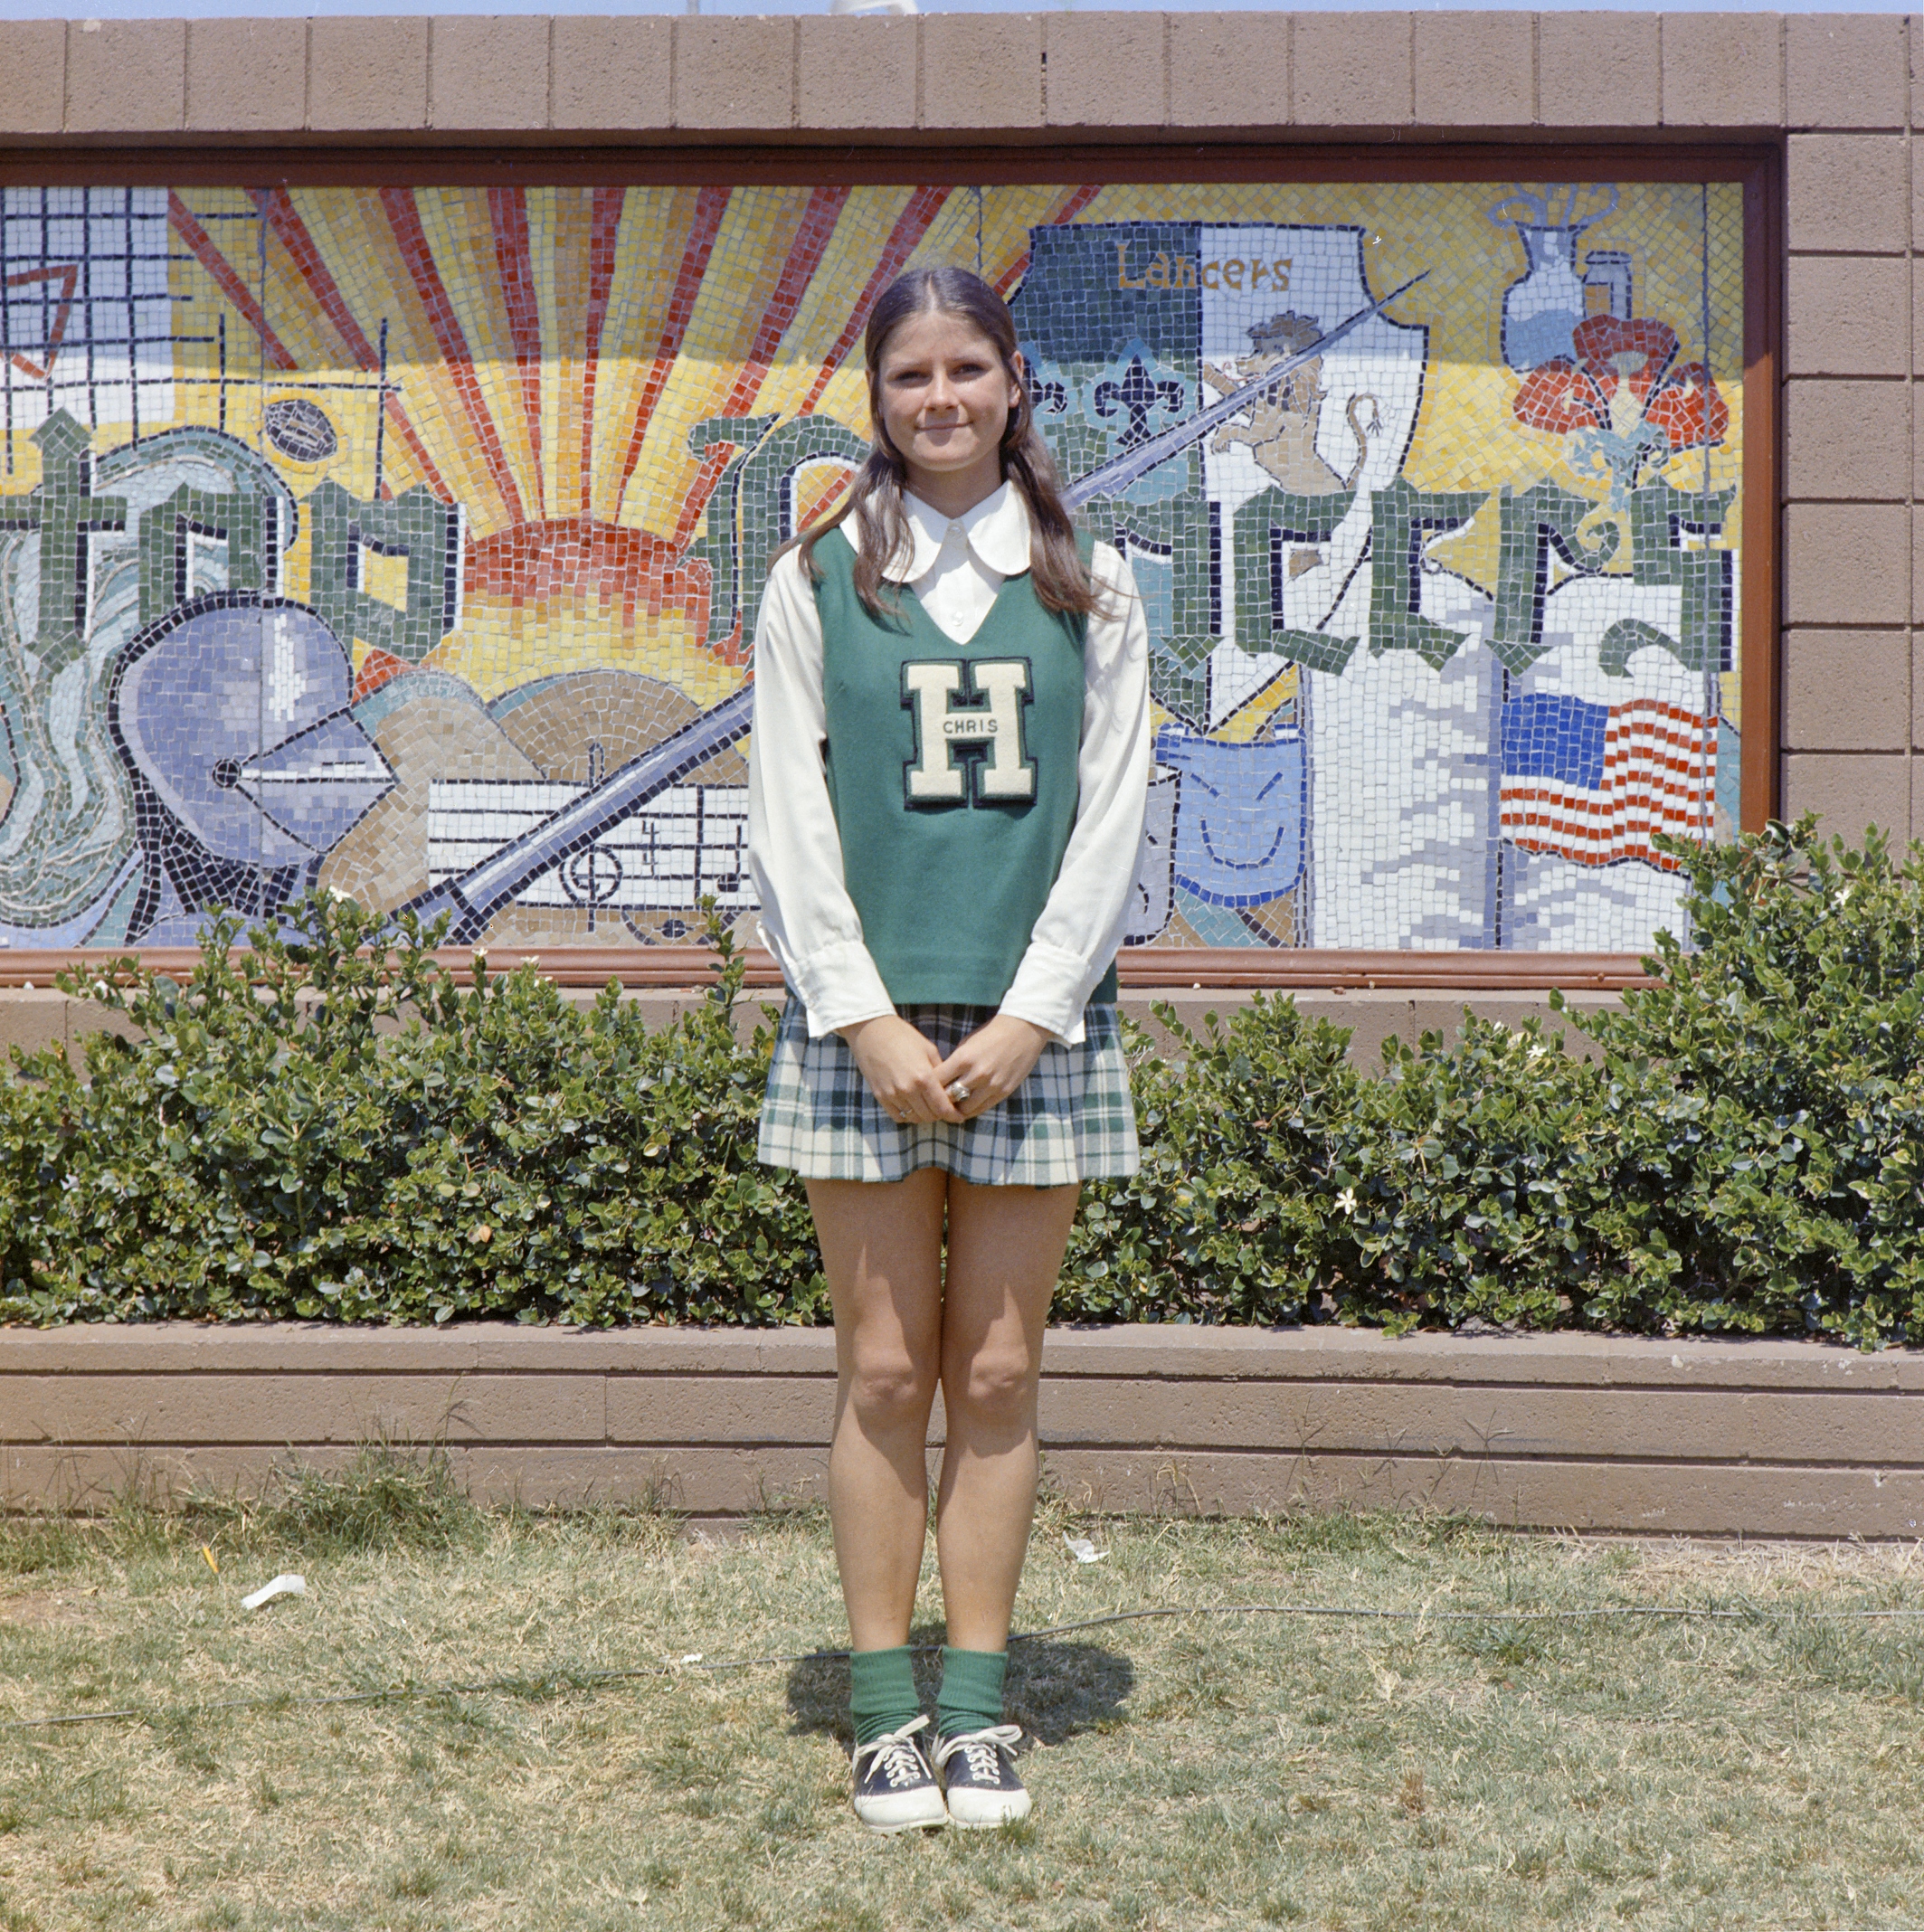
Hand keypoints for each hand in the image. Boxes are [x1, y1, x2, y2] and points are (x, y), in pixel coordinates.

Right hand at [840, 1014, 965, 1125]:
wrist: (872, 1031)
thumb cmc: (903, 1037)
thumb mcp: (929, 1050)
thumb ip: (941, 1072)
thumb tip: (950, 1088)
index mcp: (924, 1077)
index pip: (942, 1108)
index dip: (953, 1115)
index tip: (959, 1116)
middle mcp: (908, 1090)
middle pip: (929, 1116)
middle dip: (940, 1114)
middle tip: (944, 1109)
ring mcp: (892, 1095)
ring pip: (914, 1118)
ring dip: (923, 1115)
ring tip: (928, 1107)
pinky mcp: (880, 1096)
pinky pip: (897, 1116)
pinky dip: (907, 1115)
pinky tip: (912, 1107)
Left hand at [932, 1014, 1051, 1120]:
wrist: (1023, 1031)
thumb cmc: (991, 1034)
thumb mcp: (966, 1044)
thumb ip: (954, 1063)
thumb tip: (941, 1080)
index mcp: (963, 1059)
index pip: (937, 1081)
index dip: (928, 1086)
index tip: (925, 1089)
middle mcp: (977, 1074)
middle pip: (948, 1098)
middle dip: (940, 1101)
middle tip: (934, 1103)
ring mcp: (991, 1085)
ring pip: (965, 1109)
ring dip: (956, 1109)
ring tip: (951, 1107)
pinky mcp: (1003, 1092)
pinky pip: (982, 1108)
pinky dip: (972, 1109)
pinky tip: (966, 1107)